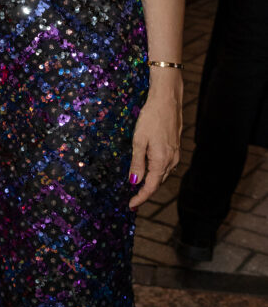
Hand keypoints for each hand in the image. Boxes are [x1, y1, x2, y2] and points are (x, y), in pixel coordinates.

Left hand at [128, 72, 182, 208]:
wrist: (167, 100)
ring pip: (162, 174)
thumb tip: (134, 182)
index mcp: (161, 161)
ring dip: (151, 182)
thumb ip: (137, 163)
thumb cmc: (151, 118)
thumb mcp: (139, 141)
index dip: (141, 198)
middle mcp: (171, 161)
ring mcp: (175, 154)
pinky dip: (157, 171)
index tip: (131, 205)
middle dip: (145, 192)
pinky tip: (148, 169)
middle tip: (132, 199)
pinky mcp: (176, 147)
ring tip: (138, 187)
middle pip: (157, 182)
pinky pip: (166, 166)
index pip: (150, 187)